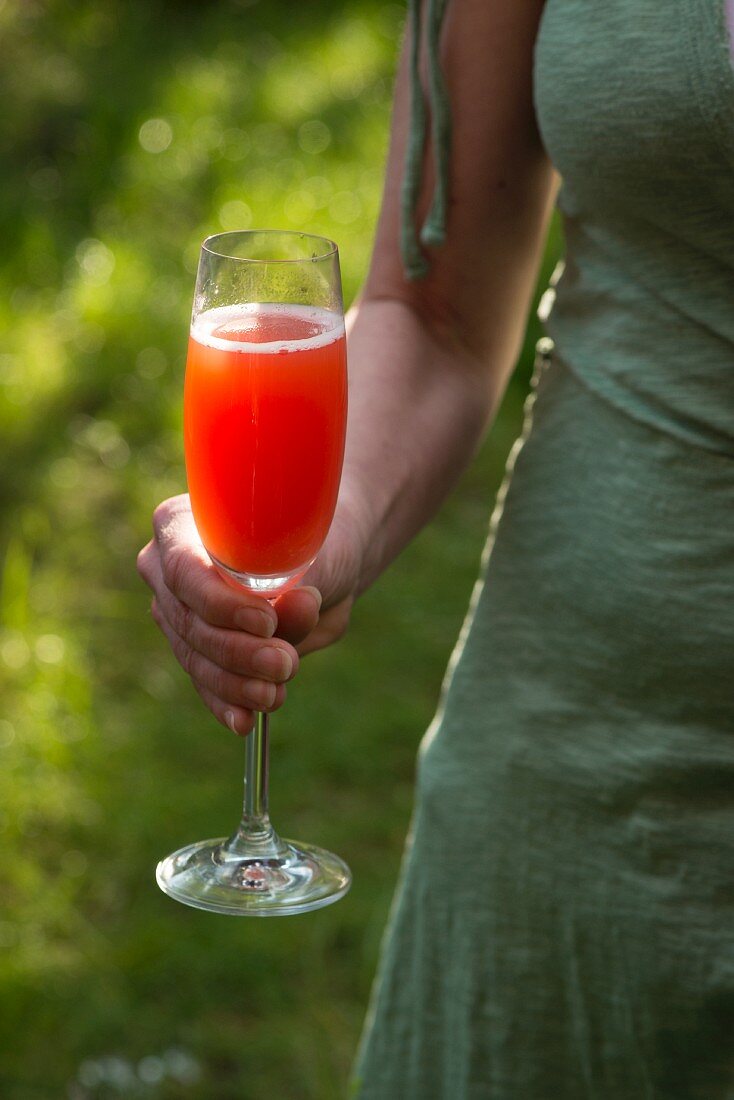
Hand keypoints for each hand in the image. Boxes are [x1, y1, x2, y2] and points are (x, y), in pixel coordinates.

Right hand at [137, 495, 361, 734]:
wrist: (323, 562)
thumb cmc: (313, 542)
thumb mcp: (315, 556)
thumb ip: (300, 582)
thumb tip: (296, 608)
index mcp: (182, 525)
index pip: (185, 569)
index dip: (221, 602)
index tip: (266, 622)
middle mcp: (165, 568)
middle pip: (190, 620)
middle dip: (238, 651)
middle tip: (285, 663)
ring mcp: (175, 611)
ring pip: (196, 657)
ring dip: (237, 682)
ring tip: (276, 693)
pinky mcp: (193, 649)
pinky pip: (204, 681)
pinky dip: (227, 702)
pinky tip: (244, 719)